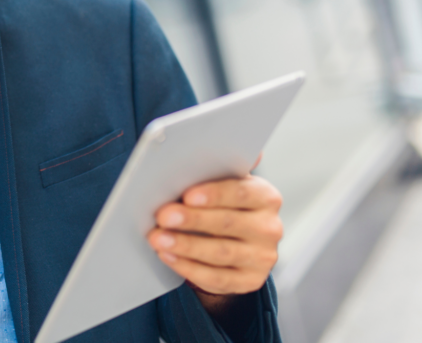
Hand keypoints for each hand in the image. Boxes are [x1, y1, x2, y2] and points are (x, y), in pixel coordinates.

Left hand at [146, 173, 282, 308]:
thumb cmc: (221, 204)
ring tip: (158, 239)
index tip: (187, 195)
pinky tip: (168, 256)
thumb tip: (215, 145)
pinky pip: (216, 277)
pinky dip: (188, 267)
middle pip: (228, 223)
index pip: (242, 192)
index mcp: (266, 197)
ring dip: (186, 246)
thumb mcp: (223, 184)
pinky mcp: (250, 281)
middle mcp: (269, 228)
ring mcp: (262, 257)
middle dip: (192, 220)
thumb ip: (219, 168)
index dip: (214, 194)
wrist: (234, 244)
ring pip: (221, 252)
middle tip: (163, 217)